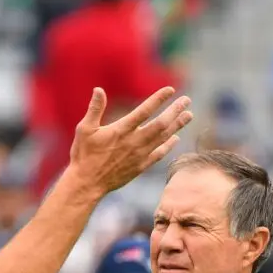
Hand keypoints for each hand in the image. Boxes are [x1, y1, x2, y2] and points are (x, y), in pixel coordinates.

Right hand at [66, 87, 192, 197]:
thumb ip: (94, 109)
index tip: (171, 90)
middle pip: (161, 123)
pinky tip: (176, 138)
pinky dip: (169, 145)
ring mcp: (139, 155)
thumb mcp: (84, 129)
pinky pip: (159, 154)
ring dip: (177, 125)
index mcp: (121, 130)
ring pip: (163, 138)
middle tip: (187, 100)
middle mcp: (134, 141)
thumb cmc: (83, 155)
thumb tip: (98, 89)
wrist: (87, 183)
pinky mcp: (140, 166)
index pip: (144, 110)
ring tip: (189, 115)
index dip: (159, 99)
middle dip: (175, 110)